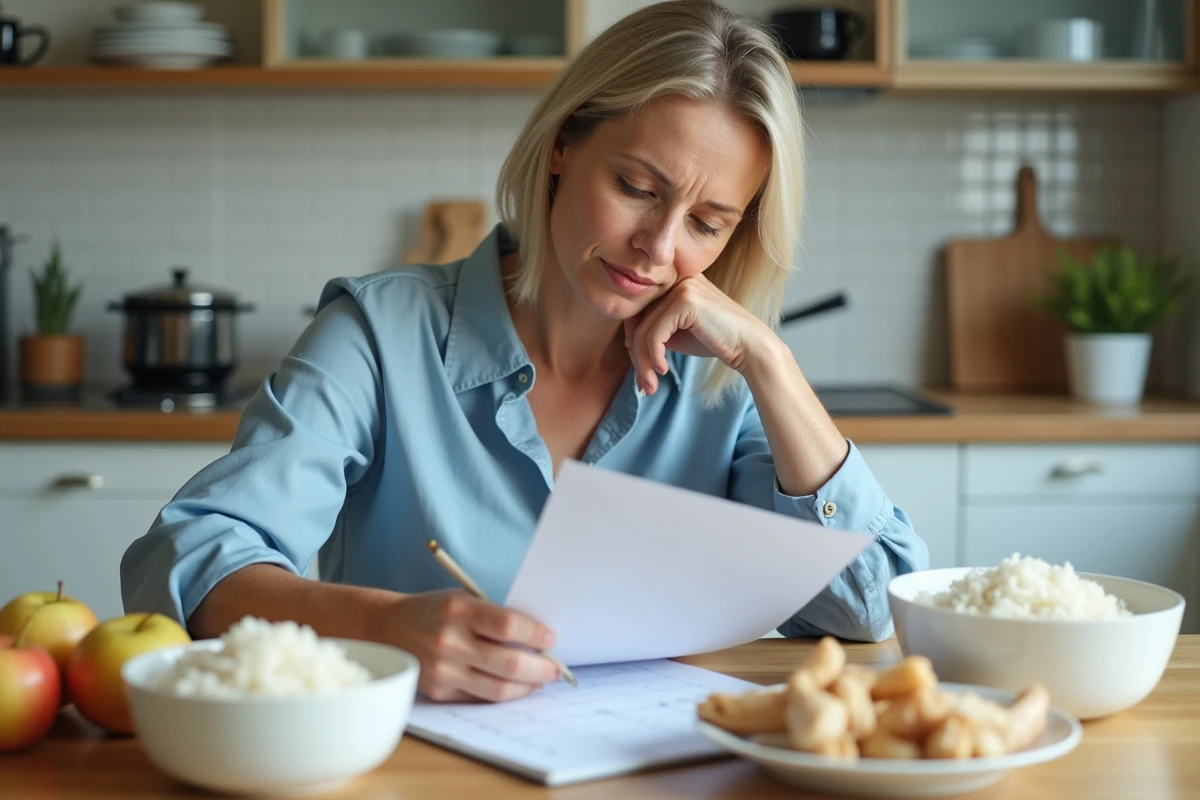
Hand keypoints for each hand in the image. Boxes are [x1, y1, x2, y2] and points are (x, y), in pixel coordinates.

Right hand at [385, 590, 560, 701]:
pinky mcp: (439, 690)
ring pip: (498, 688)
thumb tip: (537, 640)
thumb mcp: (463, 599)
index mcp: (459, 611)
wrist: (387, 627)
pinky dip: (504, 693)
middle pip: (508, 662)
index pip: (507, 625)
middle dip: (540, 667)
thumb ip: (494, 617)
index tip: (550, 638)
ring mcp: (443, 670)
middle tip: (554, 668)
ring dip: (527, 686)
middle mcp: (450, 641)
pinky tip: (515, 686)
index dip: (535, 634)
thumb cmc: (435, 611)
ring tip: (540, 679)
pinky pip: (480, 697)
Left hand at [623, 273, 770, 394]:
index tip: (639, 367)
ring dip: (642, 363)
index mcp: (676, 281)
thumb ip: (656, 331)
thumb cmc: (717, 341)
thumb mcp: (679, 334)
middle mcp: (678, 279)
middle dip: (636, 355)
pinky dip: (653, 357)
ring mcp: (682, 287)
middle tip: (642, 383)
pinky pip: (655, 333)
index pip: (641, 310)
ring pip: (644, 330)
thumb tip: (627, 342)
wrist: (751, 346)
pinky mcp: (685, 301)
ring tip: (649, 385)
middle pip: (639, 320)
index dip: (633, 339)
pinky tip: (662, 370)